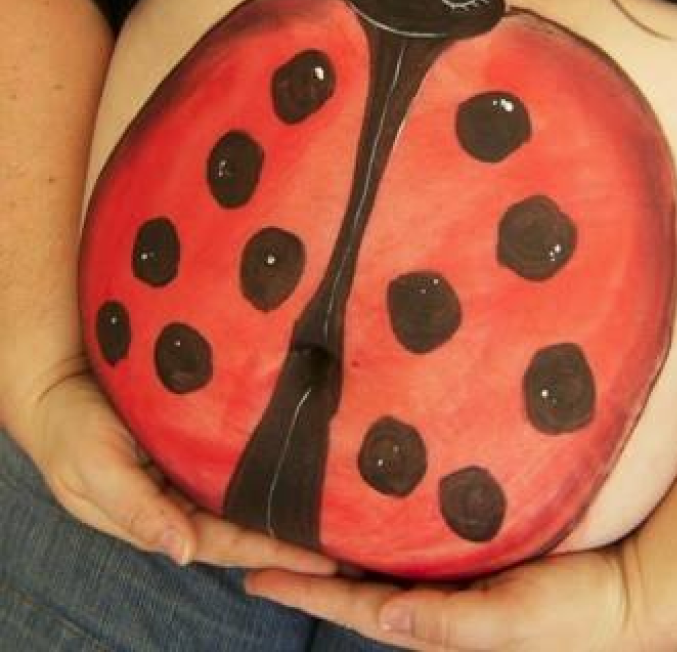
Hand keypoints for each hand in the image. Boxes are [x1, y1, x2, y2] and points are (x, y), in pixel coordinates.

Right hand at [10, 370, 336, 573]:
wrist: (61, 381)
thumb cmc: (70, 432)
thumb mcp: (95, 472)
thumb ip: (137, 511)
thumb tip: (184, 554)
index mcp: (162, 518)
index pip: (228, 542)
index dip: (275, 553)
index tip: (324, 562)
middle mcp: (184, 498)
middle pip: (245, 524)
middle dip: (293, 538)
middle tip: (349, 544)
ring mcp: (192, 468)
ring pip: (246, 494)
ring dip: (286, 504)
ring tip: (339, 511)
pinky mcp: (198, 436)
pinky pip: (238, 459)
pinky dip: (269, 467)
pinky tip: (302, 463)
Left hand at [245, 543, 650, 651]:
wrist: (624, 593)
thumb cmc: (573, 618)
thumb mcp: (512, 623)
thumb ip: (450, 622)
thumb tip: (384, 616)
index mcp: (432, 621)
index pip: (352, 605)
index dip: (302, 588)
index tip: (254, 572)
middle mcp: (431, 595)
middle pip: (354, 579)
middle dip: (305, 563)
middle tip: (257, 536)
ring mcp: (448, 572)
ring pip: (377, 553)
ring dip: (335, 540)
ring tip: (294, 516)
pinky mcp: (470, 548)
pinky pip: (412, 533)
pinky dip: (380, 520)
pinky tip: (365, 498)